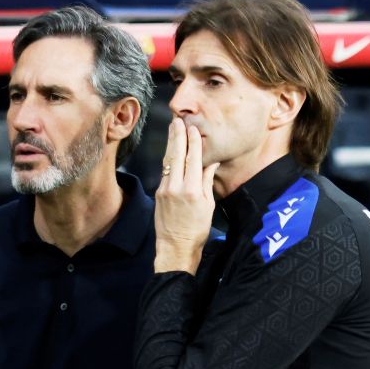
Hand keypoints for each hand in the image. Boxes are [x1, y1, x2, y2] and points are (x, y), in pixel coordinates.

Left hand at [154, 118, 218, 273]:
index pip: (193, 158)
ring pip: (168, 161)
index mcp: (192, 189)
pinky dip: (168, 159)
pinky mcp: (158, 193)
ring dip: (171, 143)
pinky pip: (164, 171)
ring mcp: (165, 189)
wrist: (176, 247)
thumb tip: (211, 161)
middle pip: (177, 155)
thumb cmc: (197, 229)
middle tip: (178, 121)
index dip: (193, 141)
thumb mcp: (208, 204)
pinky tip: (170, 149)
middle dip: (178, 136)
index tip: (193, 127)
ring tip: (173, 129)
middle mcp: (176, 187)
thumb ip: (207, 180)